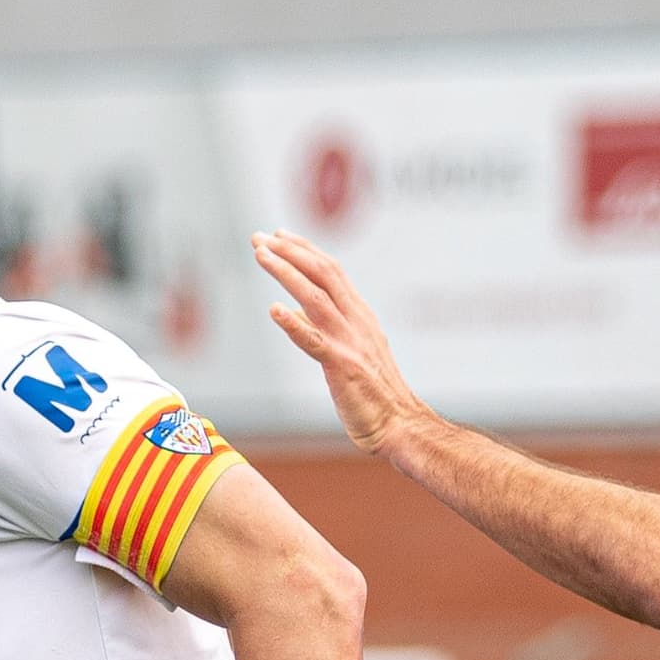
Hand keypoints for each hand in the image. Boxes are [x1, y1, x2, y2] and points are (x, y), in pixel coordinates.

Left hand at [254, 230, 430, 456]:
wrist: (399, 424)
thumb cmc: (374, 393)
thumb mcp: (351, 350)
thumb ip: (326, 327)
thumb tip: (295, 309)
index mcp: (360, 316)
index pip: (331, 271)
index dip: (304, 250)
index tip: (279, 236)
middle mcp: (356, 321)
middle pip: (322, 274)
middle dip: (290, 251)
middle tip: (260, 238)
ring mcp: (350, 342)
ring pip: (315, 297)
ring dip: (286, 272)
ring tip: (261, 256)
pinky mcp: (342, 367)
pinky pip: (314, 341)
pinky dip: (294, 324)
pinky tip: (275, 310)